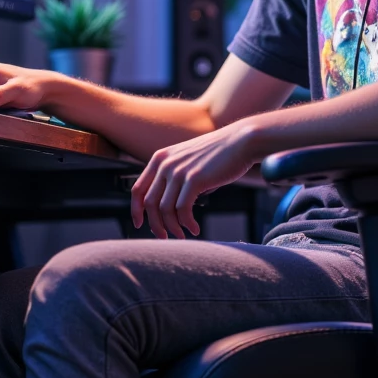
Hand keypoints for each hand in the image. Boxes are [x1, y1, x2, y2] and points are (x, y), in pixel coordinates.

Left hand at [130, 121, 258, 238]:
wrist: (241, 141)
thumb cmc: (219, 153)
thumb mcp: (187, 160)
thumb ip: (175, 177)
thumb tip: (169, 208)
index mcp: (160, 158)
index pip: (138, 189)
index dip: (136, 210)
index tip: (139, 224)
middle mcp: (165, 164)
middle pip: (149, 203)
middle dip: (155, 225)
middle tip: (165, 236)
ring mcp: (179, 171)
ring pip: (165, 210)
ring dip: (173, 227)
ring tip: (183, 234)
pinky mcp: (195, 179)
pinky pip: (183, 210)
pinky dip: (187, 224)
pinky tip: (195, 228)